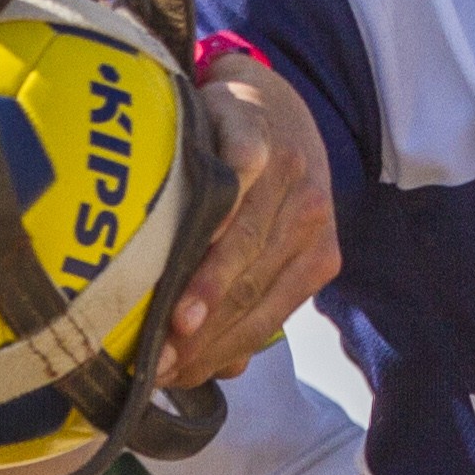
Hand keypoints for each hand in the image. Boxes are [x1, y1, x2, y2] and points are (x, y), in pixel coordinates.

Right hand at [158, 56, 333, 382]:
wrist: (267, 98)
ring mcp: (287, 175)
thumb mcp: (265, 241)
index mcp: (315, 254)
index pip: (264, 317)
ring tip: (169, 323)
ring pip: (246, 245)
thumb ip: (249, 299)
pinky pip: (241, 177)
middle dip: (207, 333)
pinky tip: (188, 242)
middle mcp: (308, 218)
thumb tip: (229, 367)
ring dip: (208, 288)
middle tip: (160, 360)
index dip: (217, 352)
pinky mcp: (257, 133)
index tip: (172, 376)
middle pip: (253, 288)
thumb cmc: (257, 184)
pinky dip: (219, 211)